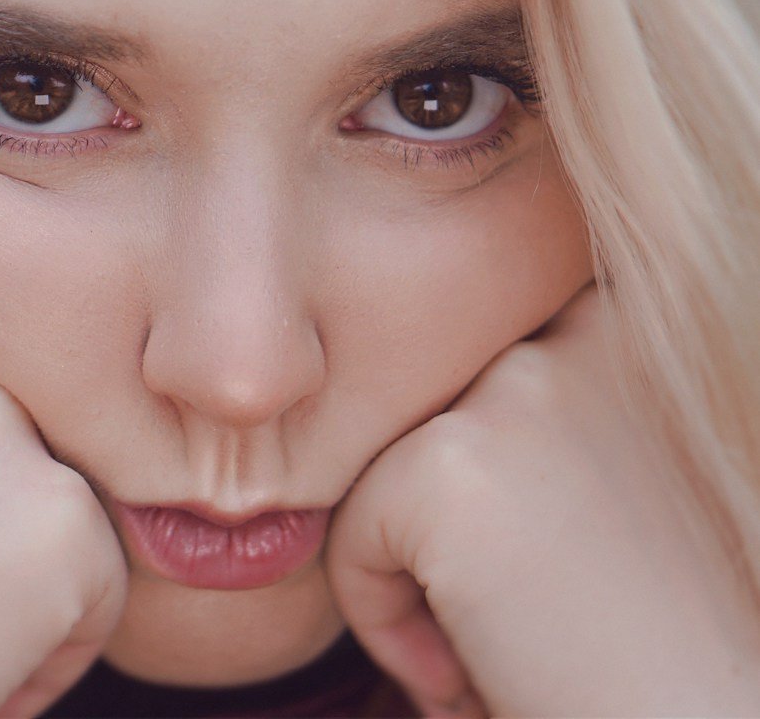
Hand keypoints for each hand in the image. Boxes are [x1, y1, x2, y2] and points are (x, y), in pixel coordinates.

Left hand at [326, 284, 759, 716]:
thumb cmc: (655, 634)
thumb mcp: (602, 481)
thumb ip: (525, 422)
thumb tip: (412, 405)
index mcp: (612, 330)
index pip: (470, 374)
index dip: (484, 483)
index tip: (535, 565)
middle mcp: (565, 340)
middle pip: (423, 422)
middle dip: (443, 523)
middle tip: (514, 615)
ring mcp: (512, 393)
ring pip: (384, 474)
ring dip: (418, 570)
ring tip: (497, 646)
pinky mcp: (449, 467)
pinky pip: (352, 534)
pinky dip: (382, 619)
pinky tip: (465, 676)